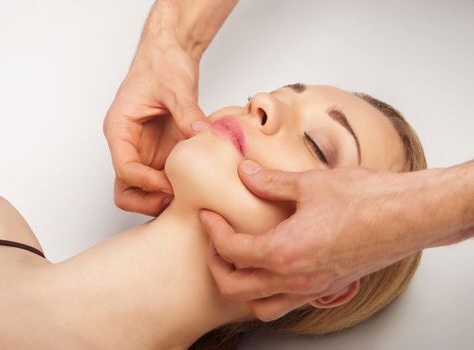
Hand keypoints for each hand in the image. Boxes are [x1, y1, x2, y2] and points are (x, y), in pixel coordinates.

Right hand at [104, 38, 208, 215]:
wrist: (169, 57)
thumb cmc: (162, 65)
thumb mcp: (176, 86)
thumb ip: (187, 112)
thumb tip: (202, 134)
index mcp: (120, 129)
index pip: (124, 168)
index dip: (146, 182)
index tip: (172, 185)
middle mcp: (128, 145)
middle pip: (125, 190)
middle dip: (148, 200)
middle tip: (177, 198)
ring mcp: (144, 153)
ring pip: (141, 192)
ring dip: (160, 199)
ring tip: (187, 195)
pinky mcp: (161, 154)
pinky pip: (162, 182)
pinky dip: (174, 190)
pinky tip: (194, 187)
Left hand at [199, 160, 424, 320]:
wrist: (409, 216)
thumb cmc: (366, 200)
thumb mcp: (310, 184)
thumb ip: (271, 182)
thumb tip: (246, 172)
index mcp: (284, 251)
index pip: (231, 250)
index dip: (212, 230)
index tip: (207, 215)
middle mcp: (294, 278)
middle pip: (235, 287)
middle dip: (217, 264)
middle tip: (215, 239)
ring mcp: (311, 288)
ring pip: (259, 305)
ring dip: (241, 286)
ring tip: (238, 260)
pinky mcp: (326, 288)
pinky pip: (286, 304)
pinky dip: (267, 293)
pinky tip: (271, 269)